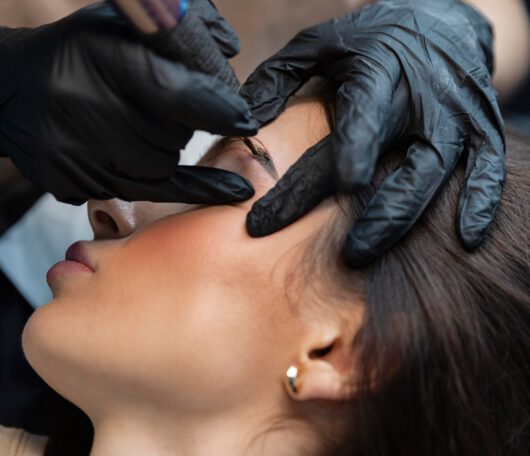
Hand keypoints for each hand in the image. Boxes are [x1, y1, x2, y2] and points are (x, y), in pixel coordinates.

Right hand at [0, 1, 256, 204]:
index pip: (177, 91)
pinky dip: (194, 189)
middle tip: (161, 110)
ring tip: (140, 126)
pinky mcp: (75, 180)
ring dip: (168, 148)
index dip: (218, 108)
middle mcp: (88, 107)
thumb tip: (231, 48)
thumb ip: (178, 29)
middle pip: (173, 134)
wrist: (10, 90)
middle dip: (183, 124)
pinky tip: (234, 190)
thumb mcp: (119, 23)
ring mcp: (80, 151)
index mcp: (103, 58)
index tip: (247, 119)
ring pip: (162, 164)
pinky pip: (149, 192)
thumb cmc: (74, 53)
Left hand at [240, 0, 504, 265]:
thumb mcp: (320, 44)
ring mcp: (456, 115)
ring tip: (364, 253)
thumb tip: (245, 120)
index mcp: (379, 75)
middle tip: (342, 254)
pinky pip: (490, 168)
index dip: (333, 167)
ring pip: (436, 173)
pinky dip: (482, 203)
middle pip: (397, 163)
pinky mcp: (483, 126)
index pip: (354, 127)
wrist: (441, 20)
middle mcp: (421, 99)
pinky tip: (468, 238)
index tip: (290, 210)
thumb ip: (280, 77)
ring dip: (404, 217)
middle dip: (371, 212)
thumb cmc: (372, 39)